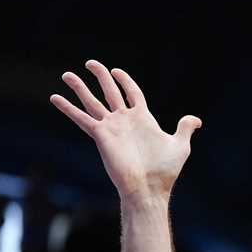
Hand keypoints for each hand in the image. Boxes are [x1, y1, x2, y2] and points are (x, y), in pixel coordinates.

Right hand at [50, 60, 200, 199]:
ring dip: (80, 88)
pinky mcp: (101, 136)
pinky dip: (68, 108)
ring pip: (92, 102)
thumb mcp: (180, 146)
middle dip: (101, 77)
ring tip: (67, 75)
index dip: (125, 81)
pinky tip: (55, 97)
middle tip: (91, 63)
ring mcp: (111, 127)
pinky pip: (81, 118)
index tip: (117, 71)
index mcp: (143, 119)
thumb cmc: (165, 171)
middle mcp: (125, 121)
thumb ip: (184, 128)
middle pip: (110, 92)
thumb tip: (196, 120)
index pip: (132, 93)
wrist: (149, 188)